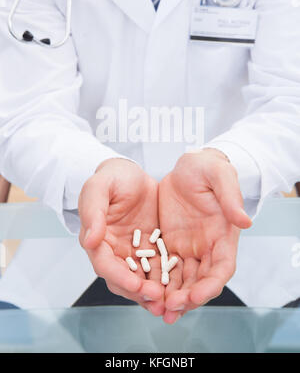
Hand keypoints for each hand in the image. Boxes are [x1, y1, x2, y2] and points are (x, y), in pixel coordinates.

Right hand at [78, 158, 163, 314]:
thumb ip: (93, 212)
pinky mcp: (151, 248)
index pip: (105, 264)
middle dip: (139, 291)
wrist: (132, 173)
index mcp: (97, 239)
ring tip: (169, 301)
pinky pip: (158, 267)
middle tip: (158, 298)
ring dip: (153, 292)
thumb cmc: (112, 177)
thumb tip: (91, 240)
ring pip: (141, 278)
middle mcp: (114, 250)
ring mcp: (133, 252)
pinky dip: (166, 279)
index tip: (136, 284)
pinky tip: (179, 286)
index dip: (119, 277)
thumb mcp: (99, 187)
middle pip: (123, 279)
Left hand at [159, 149, 251, 323]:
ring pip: (182, 280)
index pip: (222, 267)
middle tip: (170, 309)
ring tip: (157, 310)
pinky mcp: (170, 243)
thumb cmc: (206, 167)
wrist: (186, 165)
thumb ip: (230, 196)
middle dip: (188, 298)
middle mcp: (207, 246)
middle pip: (200, 280)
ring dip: (172, 296)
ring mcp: (188, 247)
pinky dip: (158, 282)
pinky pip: (164, 268)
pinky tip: (145, 291)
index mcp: (223, 234)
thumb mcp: (218, 174)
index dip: (211, 284)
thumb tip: (245, 220)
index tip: (195, 295)